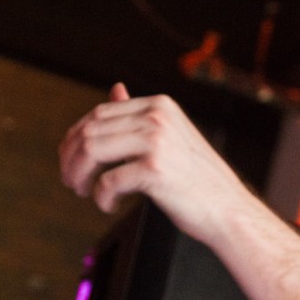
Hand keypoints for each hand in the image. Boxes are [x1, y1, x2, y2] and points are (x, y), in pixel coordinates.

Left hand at [58, 83, 244, 237]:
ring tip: (83, 192)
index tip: (69, 159)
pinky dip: (101, 198)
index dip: (76, 137)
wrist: (229, 210)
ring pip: (92, 151)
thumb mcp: (170, 137)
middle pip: (90, 130)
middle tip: (70, 181)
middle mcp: (157, 117)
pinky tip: (109, 206)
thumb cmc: (199, 180)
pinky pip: (108, 182)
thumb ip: (140, 116)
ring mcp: (157, 142)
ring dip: (79, 175)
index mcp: (160, 106)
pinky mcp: (154, 170)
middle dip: (71, 158)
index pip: (100, 113)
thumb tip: (115, 89)